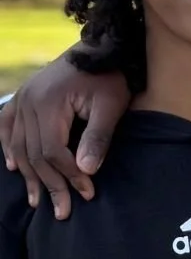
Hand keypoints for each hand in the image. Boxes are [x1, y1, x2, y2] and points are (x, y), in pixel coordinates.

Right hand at [0, 55, 129, 218]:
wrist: (100, 47)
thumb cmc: (110, 76)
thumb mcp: (112, 104)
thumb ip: (99, 136)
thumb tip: (86, 171)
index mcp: (49, 103)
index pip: (54, 151)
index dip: (69, 176)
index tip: (87, 193)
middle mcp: (28, 102)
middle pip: (34, 154)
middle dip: (50, 185)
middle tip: (63, 212)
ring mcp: (22, 99)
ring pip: (19, 146)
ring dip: (29, 175)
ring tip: (38, 201)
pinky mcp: (23, 97)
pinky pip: (7, 127)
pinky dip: (8, 148)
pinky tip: (14, 168)